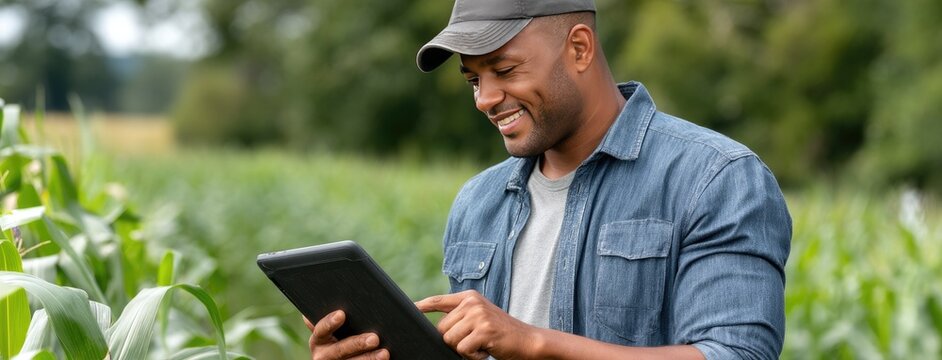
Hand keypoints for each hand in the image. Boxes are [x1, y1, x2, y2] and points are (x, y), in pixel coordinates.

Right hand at [303, 310, 388, 359]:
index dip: (330, 322)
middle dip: (357, 343)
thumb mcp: (339, 326)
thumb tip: (321, 300)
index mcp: (319, 339)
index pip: (321, 330)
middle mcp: (323, 355)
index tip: (341, 314)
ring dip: (369, 358)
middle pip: (339, 350)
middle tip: (374, 338)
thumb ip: (336, 316)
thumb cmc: (346, 333)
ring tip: (385, 353)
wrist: (352, 352)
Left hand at [415, 290, 541, 359]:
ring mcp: (478, 315)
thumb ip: (460, 316)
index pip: (439, 300)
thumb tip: (437, 328)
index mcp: (469, 297)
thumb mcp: (480, 317)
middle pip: (441, 329)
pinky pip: (463, 349)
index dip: (423, 305)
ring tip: (481, 345)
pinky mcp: (484, 329)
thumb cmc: (501, 333)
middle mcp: (472, 302)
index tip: (411, 308)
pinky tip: (486, 350)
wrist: (528, 340)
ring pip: (450, 340)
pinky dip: (473, 356)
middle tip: (475, 341)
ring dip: (463, 350)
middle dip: (454, 341)